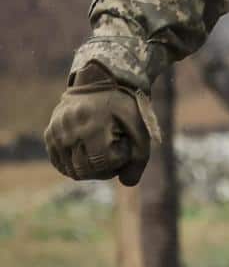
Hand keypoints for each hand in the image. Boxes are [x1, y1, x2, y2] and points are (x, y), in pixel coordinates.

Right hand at [43, 63, 153, 184]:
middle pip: (82, 170)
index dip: (115, 165)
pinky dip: (72, 166)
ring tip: (100, 154)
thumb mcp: (140, 131)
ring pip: (69, 169)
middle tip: (112, 158)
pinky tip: (85, 158)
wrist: (102, 83)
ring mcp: (57, 131)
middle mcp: (71, 129)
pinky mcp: (50, 133)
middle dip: (101, 171)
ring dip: (87, 169)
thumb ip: (138, 160)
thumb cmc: (125, 109)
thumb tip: (126, 183)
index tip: (123, 152)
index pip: (100, 165)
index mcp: (94, 126)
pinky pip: (58, 162)